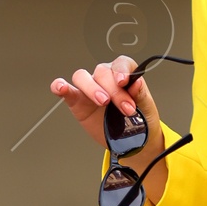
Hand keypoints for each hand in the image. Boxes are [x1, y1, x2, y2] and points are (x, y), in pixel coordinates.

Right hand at [50, 55, 170, 205]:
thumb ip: (141, 94)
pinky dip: (60, 87)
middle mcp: (105, 79)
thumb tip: (136, 83)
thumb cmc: (140, 120)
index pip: (120, 64)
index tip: (124, 81)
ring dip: (91, 88)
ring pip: (82, 77)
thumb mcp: (146, 108)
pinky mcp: (77, 102)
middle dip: (114, 90)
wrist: (133, 141)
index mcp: (123, 76)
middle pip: (102, 72)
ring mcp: (89, 89)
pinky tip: (61, 88)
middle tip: (125, 108)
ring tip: (102, 102)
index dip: (121, 70)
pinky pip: (66, 90)